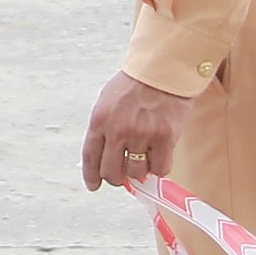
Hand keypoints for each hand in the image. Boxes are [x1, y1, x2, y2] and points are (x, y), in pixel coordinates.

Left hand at [81, 70, 191, 191]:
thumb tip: (107, 158)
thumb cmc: (135, 84)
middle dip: (117, 178)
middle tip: (124, 174)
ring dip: (140, 171)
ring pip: (137, 173)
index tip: (94, 186)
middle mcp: (118, 130)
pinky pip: (160, 168)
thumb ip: (104, 128)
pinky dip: (160, 167)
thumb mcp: (108, 101)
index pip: (90, 157)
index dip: (91, 176)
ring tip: (145, 158)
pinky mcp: (165, 137)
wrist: (162, 69)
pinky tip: (161, 155)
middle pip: (111, 172)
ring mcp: (142, 134)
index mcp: (100, 120)